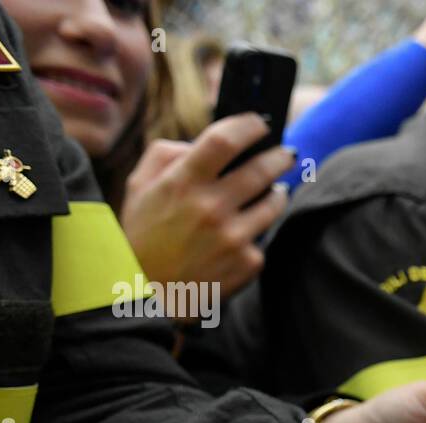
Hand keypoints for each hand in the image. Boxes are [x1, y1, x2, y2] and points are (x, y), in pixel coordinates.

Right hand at [120, 114, 295, 302]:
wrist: (145, 295)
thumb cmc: (142, 235)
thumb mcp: (139, 186)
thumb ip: (168, 154)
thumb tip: (203, 142)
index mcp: (182, 182)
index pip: (225, 140)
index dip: (249, 125)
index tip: (261, 124)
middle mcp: (210, 207)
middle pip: (262, 169)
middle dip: (279, 157)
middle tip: (285, 154)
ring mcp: (233, 237)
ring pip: (273, 202)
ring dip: (277, 193)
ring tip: (273, 190)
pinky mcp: (247, 263)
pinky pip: (262, 238)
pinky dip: (257, 233)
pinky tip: (243, 235)